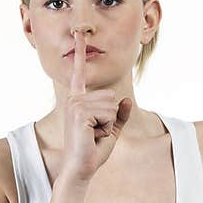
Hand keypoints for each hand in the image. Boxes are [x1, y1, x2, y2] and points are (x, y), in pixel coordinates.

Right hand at [59, 29, 132, 183]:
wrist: (81, 169)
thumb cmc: (92, 150)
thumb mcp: (112, 130)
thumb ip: (120, 115)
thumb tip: (127, 99)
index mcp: (78, 99)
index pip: (80, 73)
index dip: (81, 53)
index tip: (79, 34)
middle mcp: (75, 98)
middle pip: (112, 96)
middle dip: (111, 118)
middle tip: (95, 133)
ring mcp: (76, 104)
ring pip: (113, 106)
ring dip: (109, 125)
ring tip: (93, 136)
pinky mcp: (81, 113)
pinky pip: (110, 114)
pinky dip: (107, 129)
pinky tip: (93, 137)